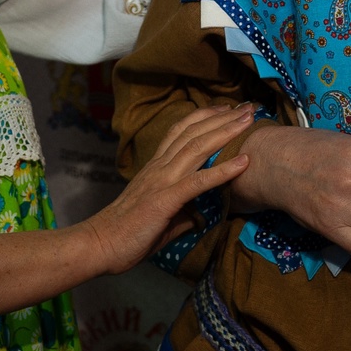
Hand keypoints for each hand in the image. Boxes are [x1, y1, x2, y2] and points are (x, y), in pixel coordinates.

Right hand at [81, 105, 257, 274]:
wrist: (101, 244)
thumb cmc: (128, 233)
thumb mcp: (161, 215)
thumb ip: (183, 209)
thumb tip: (202, 213)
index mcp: (156, 166)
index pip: (182, 131)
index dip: (205, 117)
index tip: (228, 109)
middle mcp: (160, 167)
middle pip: (194, 132)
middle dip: (223, 117)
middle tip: (249, 107)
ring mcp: (162, 180)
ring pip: (197, 147)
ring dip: (226, 132)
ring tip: (249, 121)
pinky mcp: (165, 199)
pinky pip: (198, 181)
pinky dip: (223, 170)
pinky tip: (244, 162)